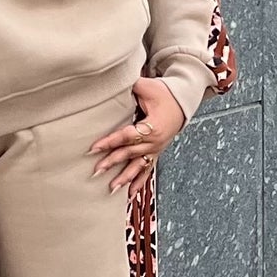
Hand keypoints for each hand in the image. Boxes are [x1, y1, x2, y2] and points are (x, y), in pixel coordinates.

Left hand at [89, 75, 184, 197]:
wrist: (182, 102)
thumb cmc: (164, 93)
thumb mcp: (147, 87)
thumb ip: (130, 87)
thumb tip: (111, 81)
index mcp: (152, 126)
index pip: (127, 135)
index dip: (110, 141)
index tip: (94, 148)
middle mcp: (154, 141)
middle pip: (130, 153)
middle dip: (112, 162)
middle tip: (96, 171)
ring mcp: (156, 149)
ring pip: (138, 166)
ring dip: (124, 178)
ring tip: (111, 188)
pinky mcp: (156, 152)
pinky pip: (147, 170)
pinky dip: (139, 182)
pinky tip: (130, 194)